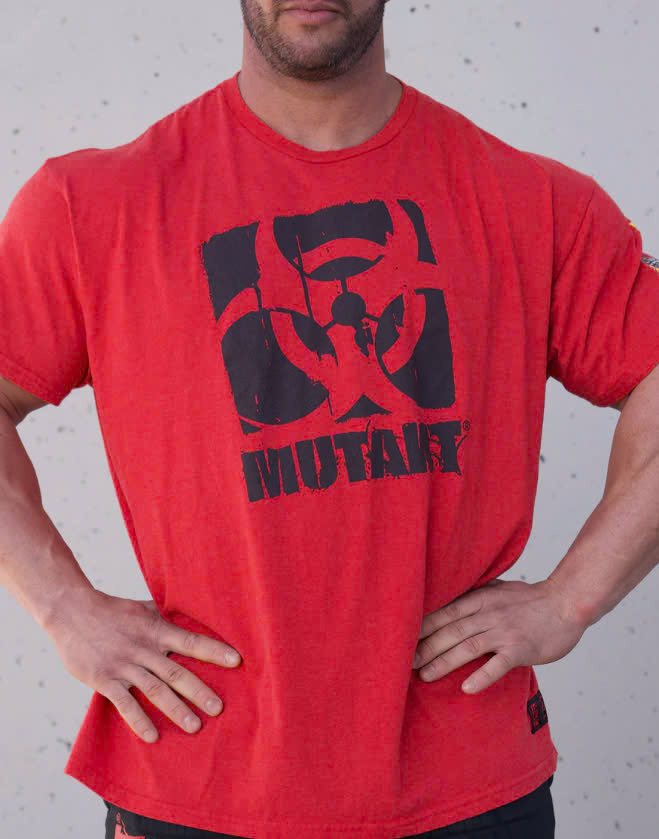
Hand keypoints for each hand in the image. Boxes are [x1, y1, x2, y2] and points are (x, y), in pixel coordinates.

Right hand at [45, 589, 241, 742]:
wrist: (71, 612)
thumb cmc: (113, 611)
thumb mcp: (144, 608)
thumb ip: (167, 616)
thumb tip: (196, 614)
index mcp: (156, 629)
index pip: (191, 641)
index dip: (214, 650)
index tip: (237, 661)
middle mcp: (144, 648)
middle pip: (176, 672)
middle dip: (199, 691)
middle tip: (219, 709)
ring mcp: (124, 665)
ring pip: (154, 690)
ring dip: (175, 710)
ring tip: (195, 726)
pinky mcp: (104, 679)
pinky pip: (124, 703)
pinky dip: (138, 720)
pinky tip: (152, 736)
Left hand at [412, 578, 586, 693]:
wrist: (567, 603)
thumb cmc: (530, 600)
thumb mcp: (497, 589)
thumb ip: (474, 596)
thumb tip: (447, 601)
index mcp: (480, 599)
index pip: (444, 612)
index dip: (422, 626)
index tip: (401, 638)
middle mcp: (488, 614)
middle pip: (450, 631)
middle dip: (425, 647)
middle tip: (403, 663)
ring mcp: (504, 631)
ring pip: (468, 647)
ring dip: (444, 662)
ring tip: (424, 676)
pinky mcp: (521, 649)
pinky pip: (499, 664)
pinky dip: (482, 676)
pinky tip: (467, 688)